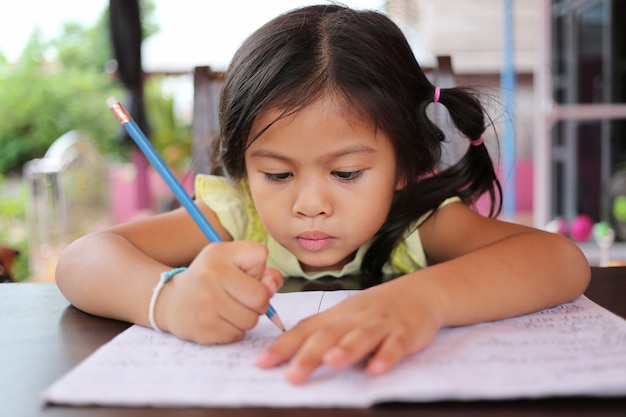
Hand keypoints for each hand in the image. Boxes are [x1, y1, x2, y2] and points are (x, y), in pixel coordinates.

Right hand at [157, 241, 282, 343]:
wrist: (173, 300)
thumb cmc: (212, 278)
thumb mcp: (234, 261)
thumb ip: (263, 270)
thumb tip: (271, 289)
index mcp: (219, 254)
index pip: (260, 258)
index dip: (258, 269)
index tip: (242, 273)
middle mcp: (210, 276)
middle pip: (261, 298)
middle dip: (258, 302)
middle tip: (240, 298)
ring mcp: (205, 304)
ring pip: (251, 320)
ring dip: (246, 318)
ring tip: (229, 308)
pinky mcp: (204, 328)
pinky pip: (237, 335)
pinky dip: (234, 330)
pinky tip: (220, 320)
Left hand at [256, 277, 442, 383]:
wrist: (419, 292)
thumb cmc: (376, 309)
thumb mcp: (346, 317)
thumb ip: (320, 333)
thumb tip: (286, 353)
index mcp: (337, 316)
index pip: (306, 329)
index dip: (284, 346)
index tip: (262, 362)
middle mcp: (355, 318)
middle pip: (330, 335)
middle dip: (310, 355)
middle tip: (292, 375)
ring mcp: (381, 324)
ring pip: (361, 336)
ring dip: (347, 349)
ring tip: (331, 362)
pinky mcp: (406, 332)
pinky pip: (396, 344)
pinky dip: (387, 355)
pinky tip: (377, 368)